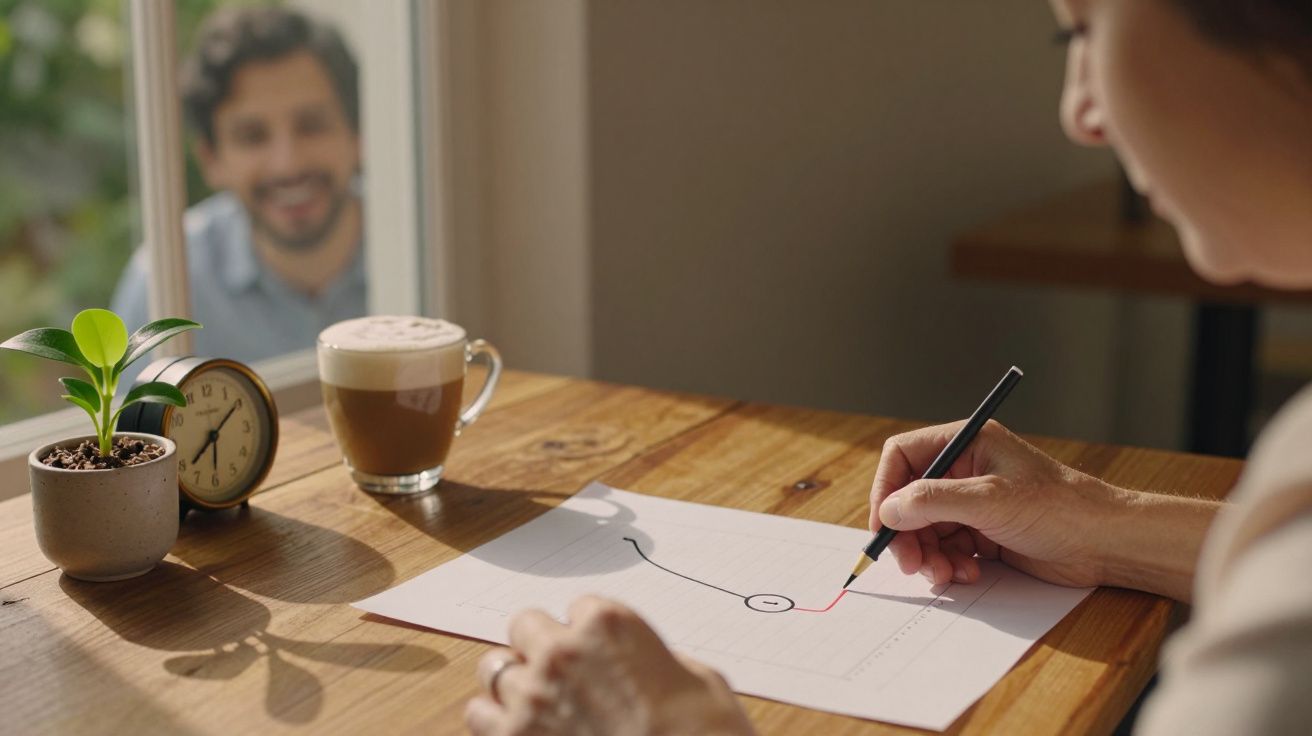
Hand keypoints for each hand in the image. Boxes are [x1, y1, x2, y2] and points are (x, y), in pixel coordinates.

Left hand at [466, 596, 753, 735]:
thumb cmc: (704, 733)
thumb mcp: (699, 681)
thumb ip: (657, 660)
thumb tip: (644, 666)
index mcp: (609, 625)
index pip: (579, 608)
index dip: (590, 634)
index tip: (600, 654)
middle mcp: (563, 652)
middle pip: (525, 625)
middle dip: (541, 646)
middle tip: (562, 672)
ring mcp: (532, 697)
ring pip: (494, 668)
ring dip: (514, 680)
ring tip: (536, 701)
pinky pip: (478, 714)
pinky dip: (494, 720)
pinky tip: (518, 730)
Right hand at [869, 419, 1125, 588]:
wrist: (1105, 543)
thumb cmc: (1060, 507)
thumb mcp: (991, 500)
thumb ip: (934, 501)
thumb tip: (889, 510)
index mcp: (966, 444)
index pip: (904, 456)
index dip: (887, 489)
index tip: (883, 524)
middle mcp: (964, 470)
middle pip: (909, 499)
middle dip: (907, 534)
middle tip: (911, 564)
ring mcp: (973, 503)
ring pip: (925, 529)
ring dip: (929, 555)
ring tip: (946, 575)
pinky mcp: (983, 533)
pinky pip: (946, 548)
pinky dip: (949, 565)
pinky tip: (968, 574)